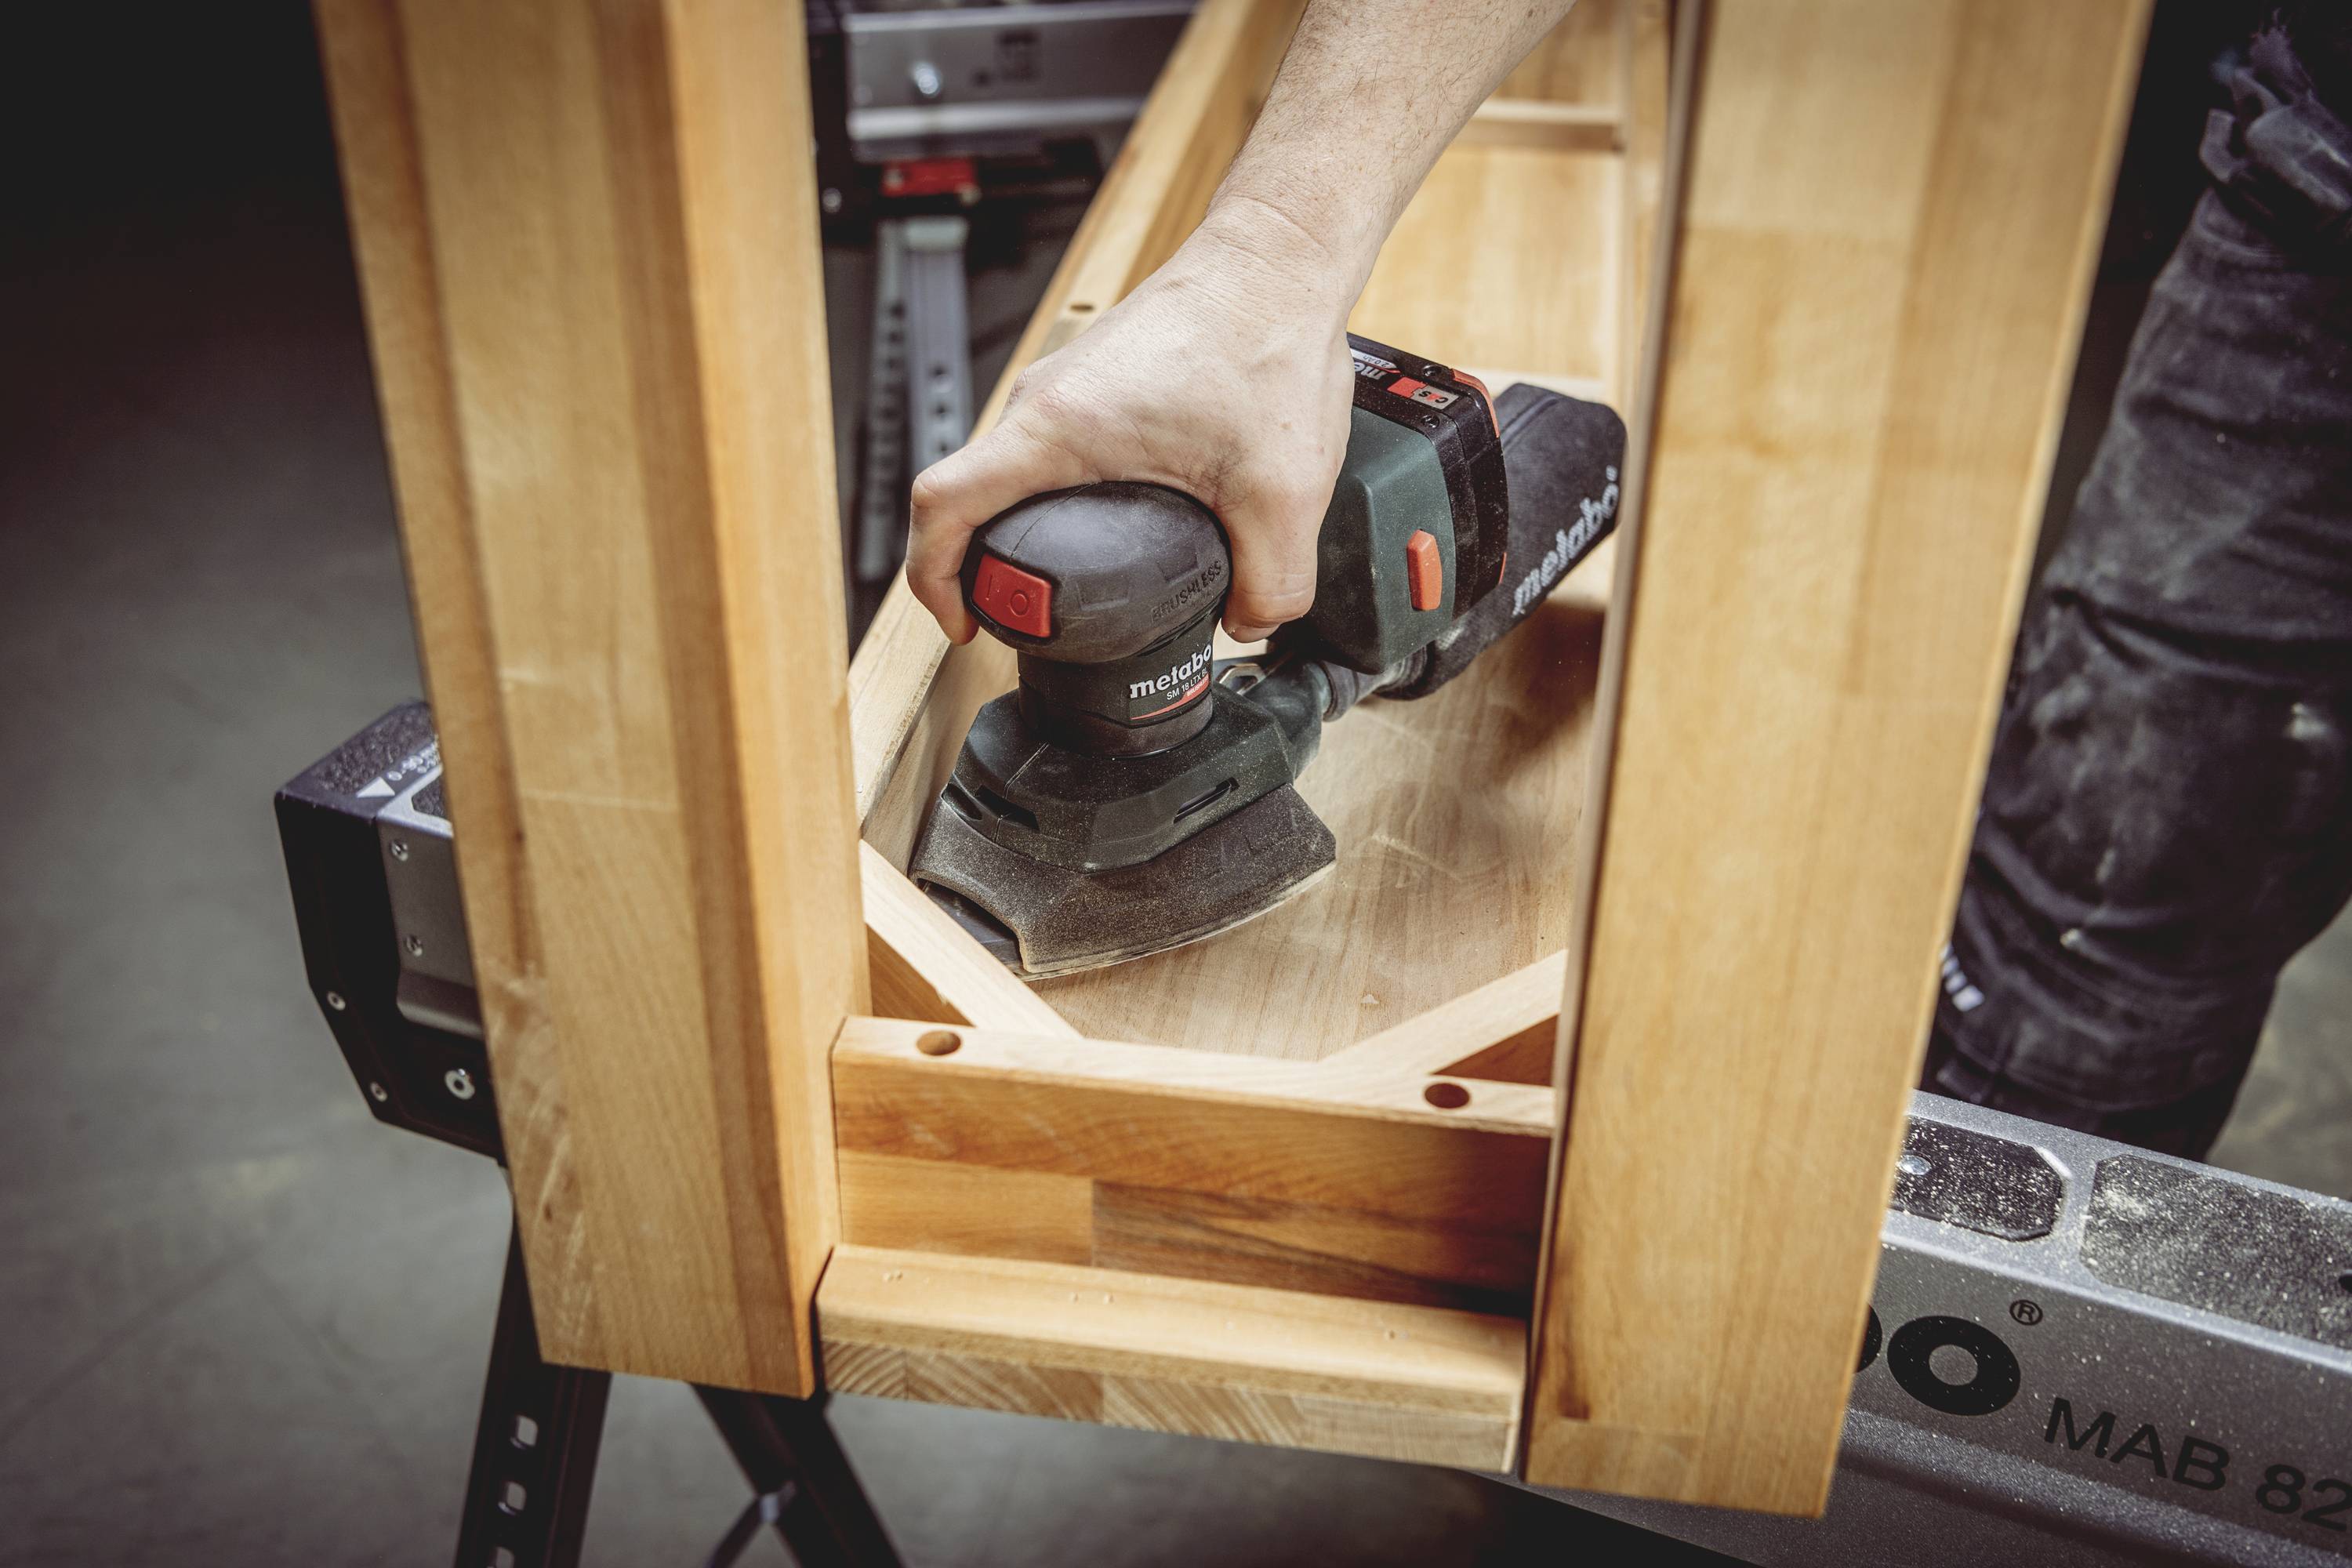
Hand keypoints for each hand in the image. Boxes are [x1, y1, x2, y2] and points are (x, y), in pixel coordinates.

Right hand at [906, 206, 1357, 643]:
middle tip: (1032, 619)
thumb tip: (1248, 625)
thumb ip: (1272, 582)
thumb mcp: (1285, 492)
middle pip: (970, 496)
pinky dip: (1060, 499)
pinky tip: (1119, 526)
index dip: (932, 575)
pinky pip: (1050, 452)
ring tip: (1076, 583)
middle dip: (984, 567)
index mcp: (1061, 427)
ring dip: (1026, 531)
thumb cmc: (1267, 340)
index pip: (943, 503)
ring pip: (1011, 473)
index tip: (962, 620)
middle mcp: (1046, 400)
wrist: (1280, 258)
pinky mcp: (1096, 382)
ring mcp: (1066, 386)